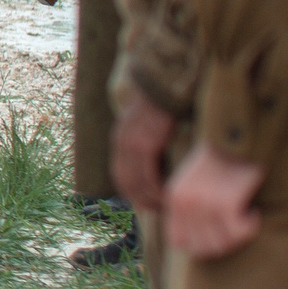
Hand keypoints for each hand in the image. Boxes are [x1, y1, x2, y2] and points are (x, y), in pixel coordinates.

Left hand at [110, 92, 178, 212]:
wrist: (164, 79)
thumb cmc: (162, 98)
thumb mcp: (147, 119)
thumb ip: (146, 136)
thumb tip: (156, 152)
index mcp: (121, 137)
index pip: (121, 172)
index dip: (133, 190)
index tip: (147, 201)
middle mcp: (121, 142)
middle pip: (125, 181)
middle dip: (141, 198)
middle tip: (158, 209)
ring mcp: (131, 143)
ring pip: (136, 182)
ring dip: (150, 198)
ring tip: (166, 206)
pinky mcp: (144, 143)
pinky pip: (147, 175)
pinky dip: (156, 189)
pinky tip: (167, 196)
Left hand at [166, 141, 265, 259]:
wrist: (235, 136)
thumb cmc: (219, 159)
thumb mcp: (192, 182)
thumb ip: (189, 207)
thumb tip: (200, 240)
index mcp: (173, 198)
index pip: (178, 242)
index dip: (199, 246)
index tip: (218, 235)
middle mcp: (185, 204)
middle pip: (201, 248)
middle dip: (222, 244)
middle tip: (237, 230)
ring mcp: (203, 205)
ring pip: (221, 244)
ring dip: (238, 237)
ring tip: (246, 219)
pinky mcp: (225, 203)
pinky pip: (239, 233)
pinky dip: (250, 228)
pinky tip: (254, 213)